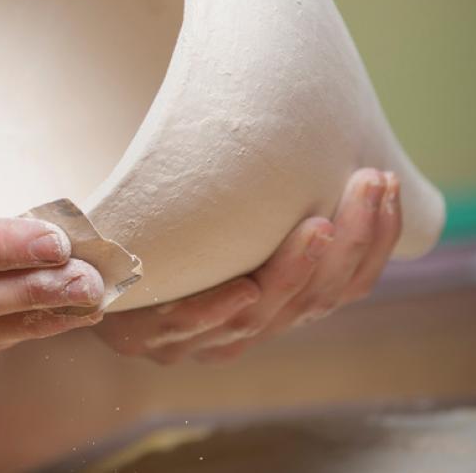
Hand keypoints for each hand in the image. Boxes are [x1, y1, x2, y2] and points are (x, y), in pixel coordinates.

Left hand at [94, 168, 400, 363]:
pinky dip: (216, 310)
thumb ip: (269, 198)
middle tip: (364, 186)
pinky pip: (185, 326)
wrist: (92, 264)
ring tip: (317, 226)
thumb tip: (317, 138)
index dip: (373, 241)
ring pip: (260, 318)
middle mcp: (245, 325)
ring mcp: (197, 337)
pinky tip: (244, 290)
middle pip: (314, 300)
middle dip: (348, 245)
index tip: (383, 183)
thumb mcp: (227, 210)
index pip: (342, 284)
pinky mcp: (145, 335)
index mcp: (276, 302)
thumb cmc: (170, 229)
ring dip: (293, 273)